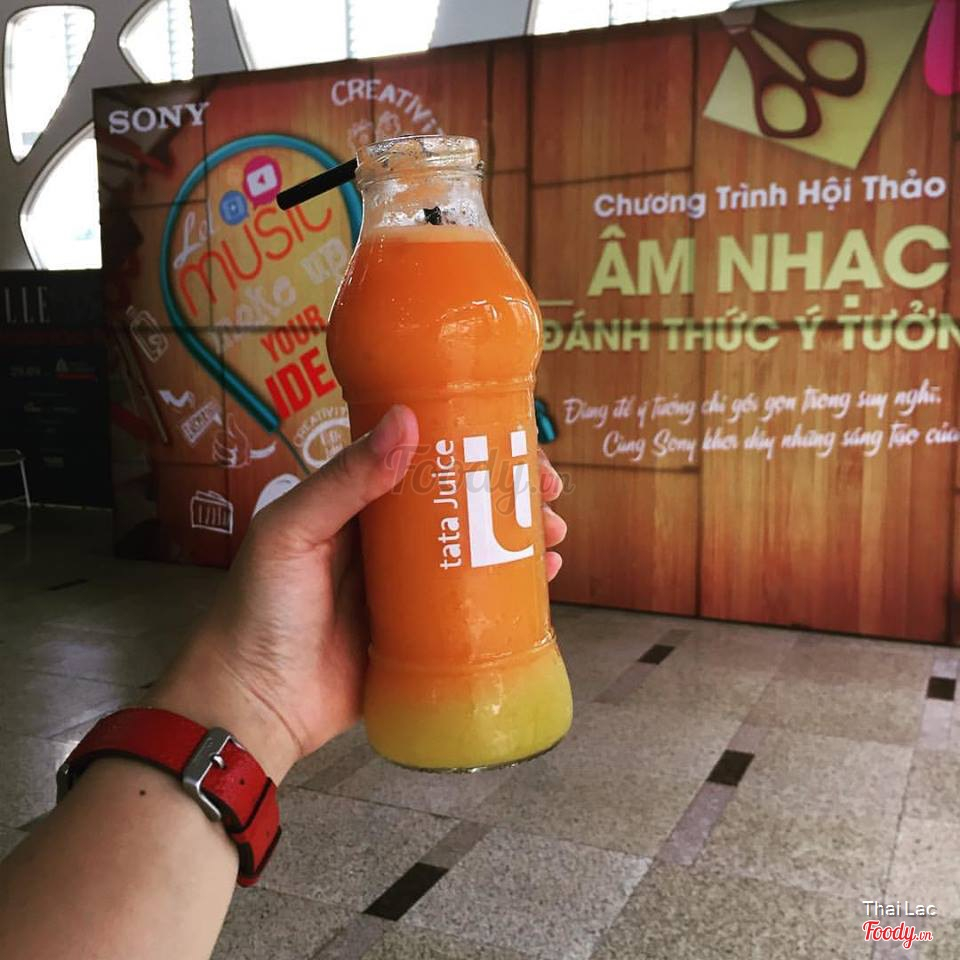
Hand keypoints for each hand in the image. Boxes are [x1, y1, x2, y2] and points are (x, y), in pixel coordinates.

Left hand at [149, 406, 567, 781]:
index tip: (516, 443)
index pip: (422, 459)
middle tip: (548, 494)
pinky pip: (473, 603)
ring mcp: (408, 588)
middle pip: (459, 501)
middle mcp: (386, 540)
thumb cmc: (260, 611)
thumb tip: (406, 419)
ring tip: (554, 536)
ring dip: (518, 537)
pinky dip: (511, 590)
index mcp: (355, 504)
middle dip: (509, 492)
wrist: (254, 706)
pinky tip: (543, 583)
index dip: (471, 445)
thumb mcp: (293, 532)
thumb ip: (345, 480)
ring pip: (475, 549)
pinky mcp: (423, 633)